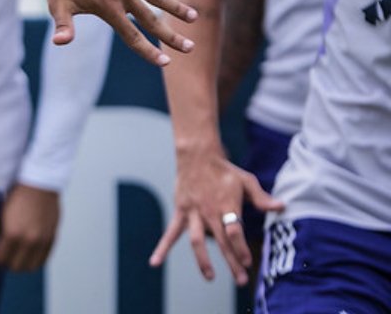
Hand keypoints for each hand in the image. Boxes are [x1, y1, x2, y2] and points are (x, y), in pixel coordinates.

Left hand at [0, 184, 59, 271]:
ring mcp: (42, 241)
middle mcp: (29, 240)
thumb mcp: (1, 214)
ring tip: (17, 256)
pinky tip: (28, 252)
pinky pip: (43, 259)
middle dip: (8, 263)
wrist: (38, 183)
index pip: (1, 260)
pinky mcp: (52, 238)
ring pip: (31, 266)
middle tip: (4, 256)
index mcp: (13, 234)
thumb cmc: (16, 195)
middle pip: (16, 267)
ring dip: (22, 264)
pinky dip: (35, 259)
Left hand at [43, 0, 195, 65]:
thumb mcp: (58, 3)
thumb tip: (59, 43)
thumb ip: (63, 25)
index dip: (148, 51)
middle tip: (190, 47)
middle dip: (171, 36)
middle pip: (151, 20)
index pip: (132, 36)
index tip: (166, 62)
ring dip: (176, 6)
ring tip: (193, 16)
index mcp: (108, 9)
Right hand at [147, 148, 282, 285]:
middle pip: (221, 241)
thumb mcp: (246, 181)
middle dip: (232, 262)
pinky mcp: (181, 212)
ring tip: (210, 277)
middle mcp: (210, 211)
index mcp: (227, 204)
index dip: (241, 248)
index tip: (248, 263)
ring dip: (203, 260)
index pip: (234, 230)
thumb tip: (282, 207)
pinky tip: (155, 262)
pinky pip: (171, 232)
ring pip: (197, 241)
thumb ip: (261, 198)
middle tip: (241, 280)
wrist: (197, 156)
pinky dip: (162, 247)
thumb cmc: (223, 170)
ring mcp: (194, 213)